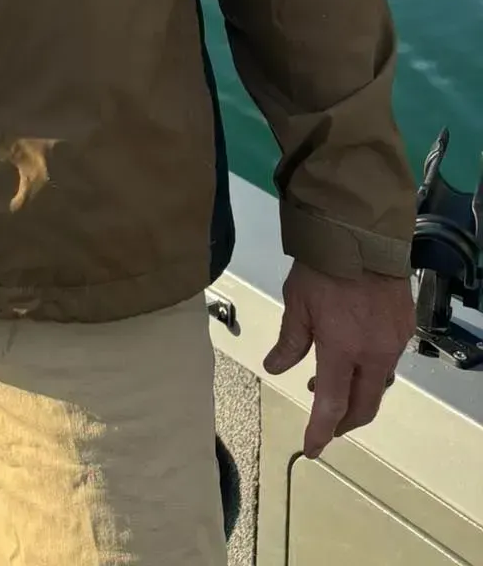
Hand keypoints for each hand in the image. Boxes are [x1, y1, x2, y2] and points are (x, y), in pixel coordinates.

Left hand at [263, 259, 414, 457]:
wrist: (363, 234)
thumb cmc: (321, 267)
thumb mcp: (296, 302)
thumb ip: (289, 340)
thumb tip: (275, 368)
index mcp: (343, 350)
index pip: (331, 404)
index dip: (320, 430)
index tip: (311, 448)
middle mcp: (373, 354)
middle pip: (363, 405)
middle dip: (344, 421)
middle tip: (328, 424)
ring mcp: (393, 342)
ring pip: (377, 384)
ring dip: (356, 393)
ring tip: (329, 383)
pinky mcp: (405, 328)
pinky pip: (387, 360)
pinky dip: (369, 368)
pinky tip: (353, 356)